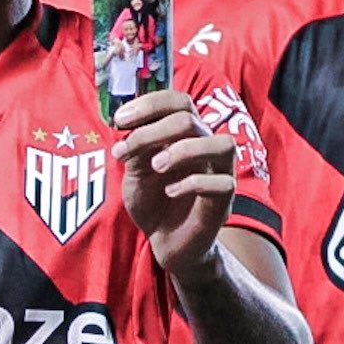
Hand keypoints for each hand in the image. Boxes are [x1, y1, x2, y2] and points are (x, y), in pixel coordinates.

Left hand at [113, 89, 236, 279]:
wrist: (165, 241)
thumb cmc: (153, 201)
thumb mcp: (135, 171)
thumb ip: (135, 147)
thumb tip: (125, 123)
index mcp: (185, 134)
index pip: (178, 101)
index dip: (149, 104)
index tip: (119, 120)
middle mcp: (206, 147)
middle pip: (191, 119)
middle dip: (152, 130)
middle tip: (125, 151)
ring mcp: (219, 173)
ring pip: (222, 144)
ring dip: (184, 150)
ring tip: (155, 166)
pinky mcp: (224, 202)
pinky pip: (223, 183)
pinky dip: (194, 183)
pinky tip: (169, 191)